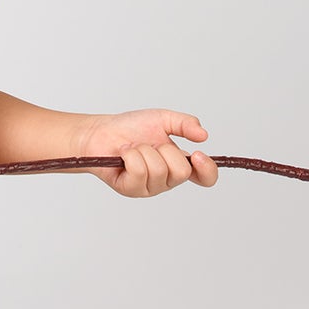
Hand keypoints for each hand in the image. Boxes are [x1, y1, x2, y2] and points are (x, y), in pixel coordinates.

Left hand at [71, 108, 217, 197]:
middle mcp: (167, 179)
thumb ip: (185, 124)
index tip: (198, 154)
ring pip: (159, 170)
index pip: (205, 178)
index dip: (207, 170)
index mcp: (179, 164)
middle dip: (165, 151)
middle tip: (149, 144)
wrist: (101, 132)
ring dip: (144, 151)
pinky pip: (139, 172)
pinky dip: (131, 155)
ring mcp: (150, 187)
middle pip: (182, 172)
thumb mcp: (162, 119)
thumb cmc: (131, 128)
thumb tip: (204, 135)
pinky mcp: (131, 189)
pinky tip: (124, 154)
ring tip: (133, 148)